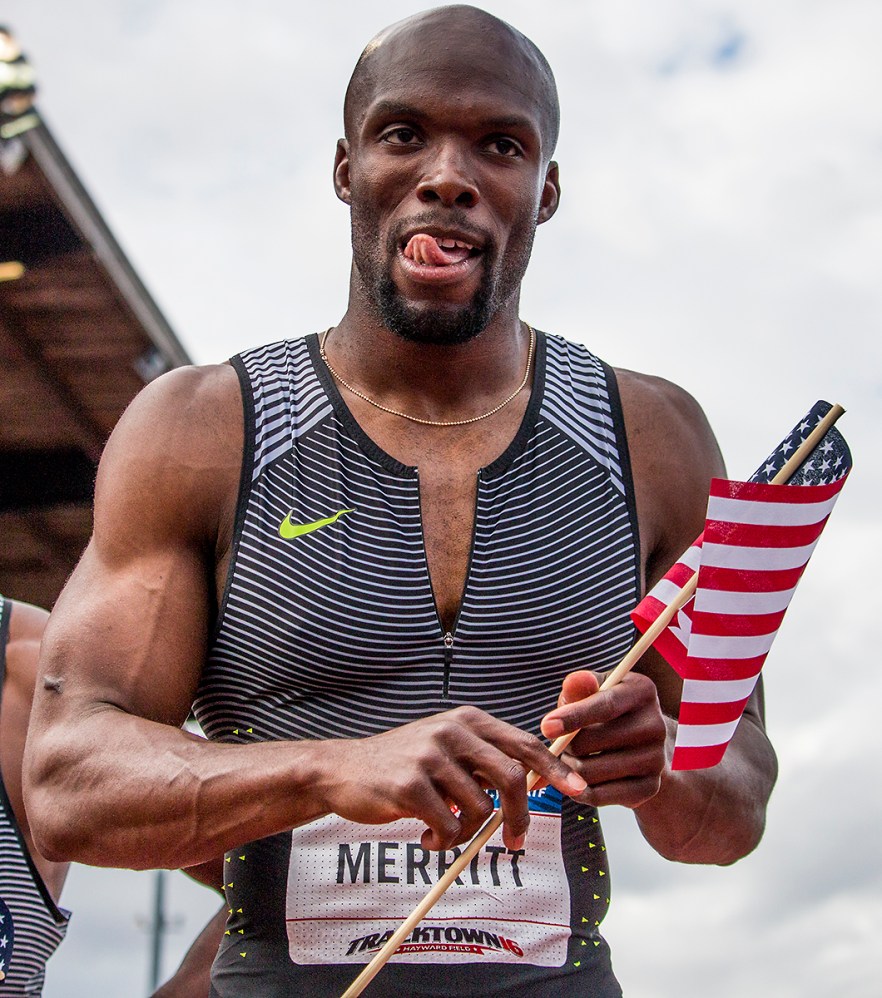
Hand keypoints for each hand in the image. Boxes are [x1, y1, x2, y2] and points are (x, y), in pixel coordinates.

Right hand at [316, 706, 587, 851]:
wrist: (343, 770)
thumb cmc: (403, 765)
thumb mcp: (446, 748)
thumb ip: (484, 759)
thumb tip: (535, 782)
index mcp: (468, 720)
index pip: (526, 744)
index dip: (556, 769)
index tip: (579, 791)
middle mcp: (452, 731)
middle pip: (513, 777)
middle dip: (520, 815)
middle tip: (514, 840)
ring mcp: (430, 756)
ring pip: (480, 809)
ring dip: (468, 833)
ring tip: (444, 832)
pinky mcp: (410, 785)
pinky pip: (449, 827)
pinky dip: (444, 841)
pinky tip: (427, 835)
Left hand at [539, 671, 668, 808]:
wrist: (640, 744)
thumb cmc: (607, 711)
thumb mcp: (594, 691)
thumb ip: (579, 687)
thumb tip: (574, 681)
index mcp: (642, 691)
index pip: (604, 705)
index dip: (573, 716)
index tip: (546, 727)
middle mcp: (656, 725)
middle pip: (591, 742)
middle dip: (566, 745)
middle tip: (562, 745)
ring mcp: (656, 759)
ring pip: (590, 772)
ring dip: (569, 769)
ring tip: (571, 759)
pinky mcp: (650, 787)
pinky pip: (600, 796)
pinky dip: (580, 791)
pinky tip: (578, 780)